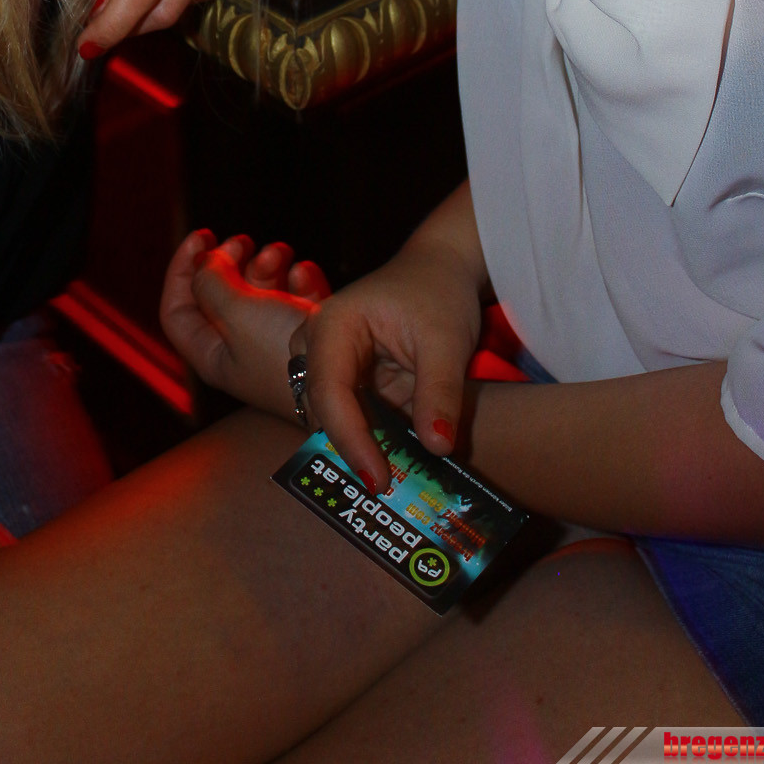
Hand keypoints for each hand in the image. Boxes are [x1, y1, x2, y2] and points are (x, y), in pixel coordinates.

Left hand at [160, 230, 329, 417]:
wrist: (342, 386)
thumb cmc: (281, 355)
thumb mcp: (236, 314)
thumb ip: (211, 283)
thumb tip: (207, 261)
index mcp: (211, 353)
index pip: (177, 309)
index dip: (181, 270)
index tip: (202, 238)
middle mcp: (238, 348)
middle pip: (220, 294)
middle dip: (230, 261)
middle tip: (244, 242)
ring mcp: (273, 341)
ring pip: (259, 291)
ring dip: (267, 264)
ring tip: (282, 254)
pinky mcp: (306, 335)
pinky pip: (294, 297)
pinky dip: (298, 280)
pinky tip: (305, 274)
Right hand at [291, 232, 482, 492]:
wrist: (439, 269)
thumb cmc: (439, 292)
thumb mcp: (447, 340)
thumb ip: (440, 393)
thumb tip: (438, 448)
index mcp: (332, 326)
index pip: (330, 393)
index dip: (352, 441)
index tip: (379, 480)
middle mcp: (317, 347)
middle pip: (324, 412)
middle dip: (353, 452)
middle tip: (388, 495)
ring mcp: (327, 365)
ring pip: (333, 422)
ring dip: (361, 451)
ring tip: (396, 488)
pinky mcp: (345, 382)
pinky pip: (351, 420)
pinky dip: (373, 443)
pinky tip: (398, 468)